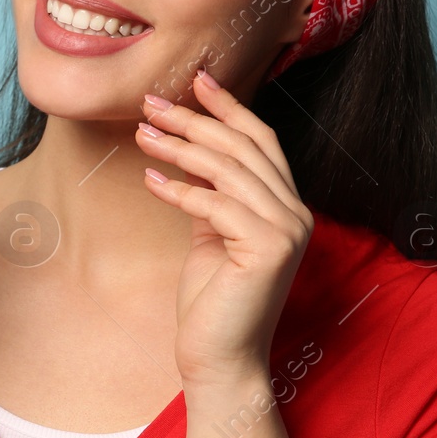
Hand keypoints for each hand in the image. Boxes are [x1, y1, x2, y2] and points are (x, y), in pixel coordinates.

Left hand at [134, 69, 313, 387]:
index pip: (261, 140)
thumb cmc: (212, 300)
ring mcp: (286, 231)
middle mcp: (295, 213)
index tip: (197, 79)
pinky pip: (216, 205)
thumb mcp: (210, 235)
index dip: (230, 106)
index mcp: (286, 206)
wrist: (220, 358)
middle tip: (151, 103)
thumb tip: (187, 154)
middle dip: (194, 119)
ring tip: (141, 135)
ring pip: (228, 170)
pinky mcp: (268, 250)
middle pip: (243, 147)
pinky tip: (150, 181)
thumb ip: (211, 196)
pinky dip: (180, 191)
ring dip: (179, 148)